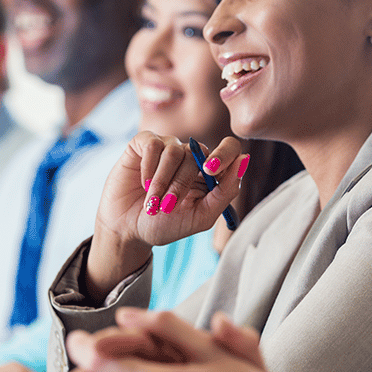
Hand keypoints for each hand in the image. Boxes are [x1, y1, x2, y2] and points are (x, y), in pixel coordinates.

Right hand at [87, 133, 245, 300]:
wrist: (127, 229)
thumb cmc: (165, 225)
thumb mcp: (200, 217)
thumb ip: (225, 192)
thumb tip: (245, 160)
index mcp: (210, 172)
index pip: (230, 148)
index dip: (225, 154)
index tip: (210, 171)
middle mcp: (191, 155)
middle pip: (198, 154)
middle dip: (181, 185)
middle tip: (167, 207)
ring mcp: (167, 147)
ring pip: (174, 152)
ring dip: (162, 182)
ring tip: (152, 203)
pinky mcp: (144, 143)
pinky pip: (153, 144)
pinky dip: (148, 168)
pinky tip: (143, 183)